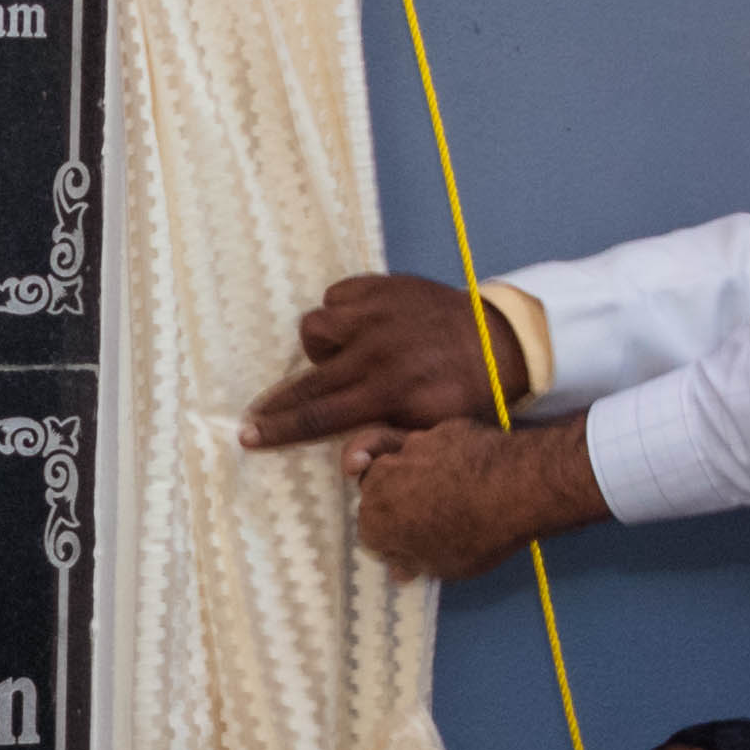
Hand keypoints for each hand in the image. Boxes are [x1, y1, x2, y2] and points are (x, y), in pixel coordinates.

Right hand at [246, 273, 533, 446]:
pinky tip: (355, 329)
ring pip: (315, 327)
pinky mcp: (382, 286)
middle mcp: (376, 350)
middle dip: (277, 402)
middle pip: (307, 380)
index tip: (249, 436)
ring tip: (337, 360)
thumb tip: (342, 464)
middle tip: (253, 416)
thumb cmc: (466, 393)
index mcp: (388, 390)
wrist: (500, 339)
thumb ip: (386, 443)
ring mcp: (377, 312)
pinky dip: (340, 313)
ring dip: (319, 348)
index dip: (280, 428)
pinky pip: (336, 296)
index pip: (320, 415)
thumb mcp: (433, 431)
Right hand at [342, 416, 604, 585]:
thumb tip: (400, 569)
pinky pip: (435, 446)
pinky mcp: (441, 429)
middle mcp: (382, 478)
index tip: (411, 550)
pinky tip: (468, 470)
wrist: (516, 487)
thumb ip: (415, 562)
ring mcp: (412, 447)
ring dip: (412, 475)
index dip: (390, 543)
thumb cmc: (475, 537)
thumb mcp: (443, 567)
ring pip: (399, 460)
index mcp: (375, 518)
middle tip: (419, 518)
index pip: (370, 534)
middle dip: (388, 503)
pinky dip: (444, 458)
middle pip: (373, 490)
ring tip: (443, 491)